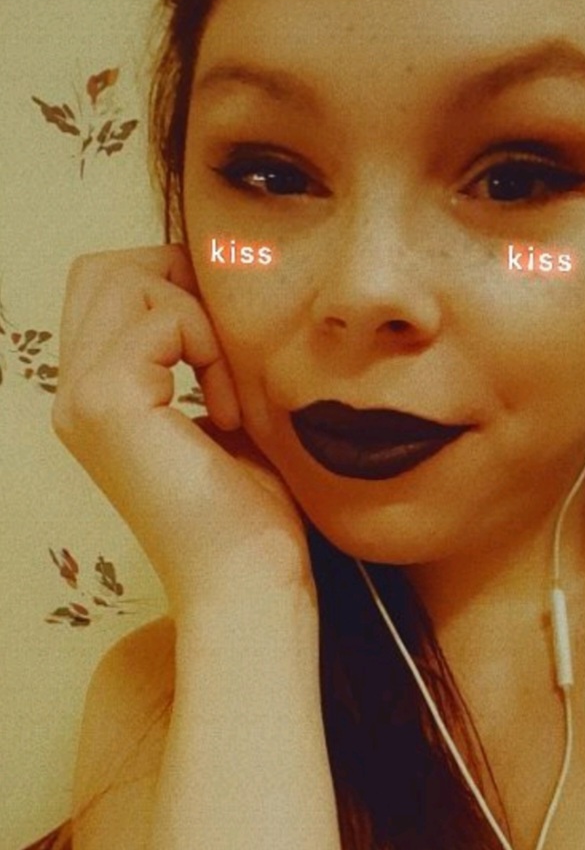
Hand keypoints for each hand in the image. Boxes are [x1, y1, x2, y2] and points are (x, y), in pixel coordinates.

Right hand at [54, 245, 312, 608]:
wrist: (249, 580)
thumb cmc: (248, 513)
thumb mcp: (218, 409)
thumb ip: (197, 352)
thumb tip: (214, 286)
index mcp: (91, 397)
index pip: (106, 286)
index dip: (174, 289)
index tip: (226, 351)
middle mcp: (71, 395)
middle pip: (105, 268)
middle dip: (178, 284)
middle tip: (225, 351)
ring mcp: (82, 398)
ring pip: (127, 278)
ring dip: (197, 316)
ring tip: (226, 388)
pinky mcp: (109, 401)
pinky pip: (162, 317)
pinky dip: (209, 348)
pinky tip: (226, 413)